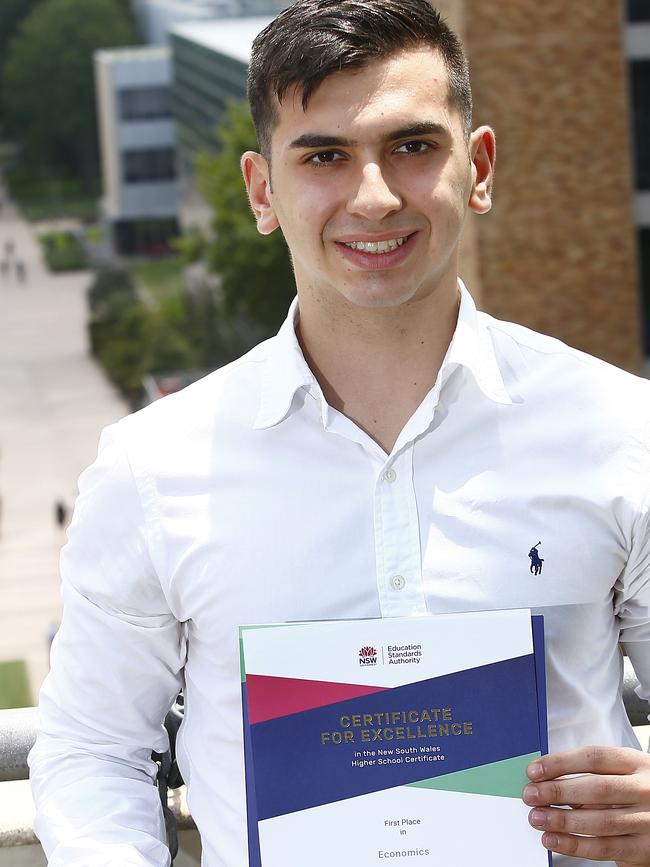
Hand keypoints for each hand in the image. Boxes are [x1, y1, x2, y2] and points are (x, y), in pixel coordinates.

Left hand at [523, 746, 649, 865]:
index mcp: (636, 763)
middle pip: (596, 788)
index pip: (594, 758)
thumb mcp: (624, 774)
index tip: (534, 770)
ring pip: (599, 821)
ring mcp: (647, 820)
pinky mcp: (644, 848)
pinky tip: (554, 840)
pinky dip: (575, 845)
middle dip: (557, 791)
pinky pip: (605, 848)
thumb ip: (593, 775)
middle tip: (530, 795)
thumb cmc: (638, 792)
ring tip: (537, 818)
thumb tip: (547, 780)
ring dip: (562, 820)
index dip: (560, 763)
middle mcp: (644, 790)